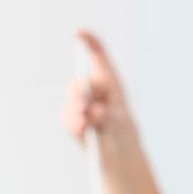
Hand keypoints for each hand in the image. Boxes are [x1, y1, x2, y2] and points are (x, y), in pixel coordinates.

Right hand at [64, 29, 159, 193]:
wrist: (117, 158)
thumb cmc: (124, 137)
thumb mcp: (121, 127)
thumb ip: (109, 118)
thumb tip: (95, 112)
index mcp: (110, 83)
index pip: (98, 56)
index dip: (88, 42)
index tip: (79, 34)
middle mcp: (93, 90)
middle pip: (82, 81)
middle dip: (81, 91)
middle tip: (84, 105)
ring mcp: (81, 104)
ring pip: (73, 99)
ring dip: (77, 110)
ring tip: (86, 123)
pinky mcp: (72, 119)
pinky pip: (68, 117)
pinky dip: (74, 123)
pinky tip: (82, 129)